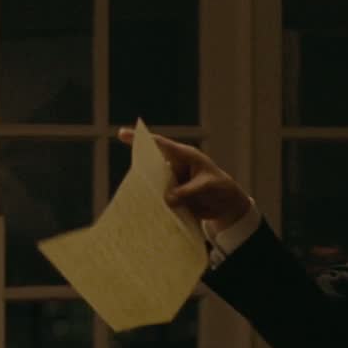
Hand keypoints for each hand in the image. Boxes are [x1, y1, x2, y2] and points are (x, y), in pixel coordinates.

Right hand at [117, 127, 252, 234]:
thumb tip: (167, 199)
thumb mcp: (207, 187)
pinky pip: (159, 200)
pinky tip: (150, 214)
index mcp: (183, 156)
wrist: (226, 205)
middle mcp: (174, 167)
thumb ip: (188, 191)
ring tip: (142, 203)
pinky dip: (155, 206)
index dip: (140, 139)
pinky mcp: (171, 197)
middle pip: (152, 166)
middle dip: (142, 173)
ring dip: (148, 193)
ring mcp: (171, 182)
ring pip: (154, 185)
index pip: (159, 144)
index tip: (121, 133)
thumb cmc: (219, 187)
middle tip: (135, 184)